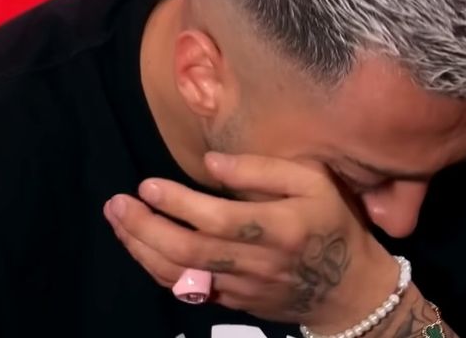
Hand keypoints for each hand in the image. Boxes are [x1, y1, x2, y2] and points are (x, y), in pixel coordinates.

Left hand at [103, 152, 399, 331]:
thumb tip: (211, 163)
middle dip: (145, 228)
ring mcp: (241, 288)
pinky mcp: (233, 302)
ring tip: (118, 221)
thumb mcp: (314, 181)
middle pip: (188, 251)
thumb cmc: (332, 223)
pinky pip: (186, 290)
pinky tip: (139, 246)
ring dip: (142, 249)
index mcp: (279, 227)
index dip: (178, 204)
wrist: (349, 290)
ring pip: (181, 275)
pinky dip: (156, 270)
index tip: (147, 185)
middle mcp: (256, 262)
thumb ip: (263, 170)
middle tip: (116, 203)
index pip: (218, 220)